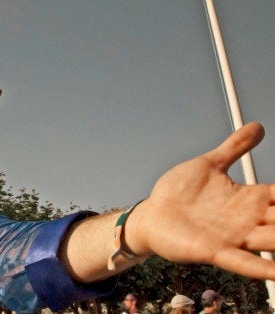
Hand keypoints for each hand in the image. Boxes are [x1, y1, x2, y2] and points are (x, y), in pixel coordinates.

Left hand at [127, 122, 274, 278]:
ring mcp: (232, 237)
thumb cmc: (178, 192)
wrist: (151, 215)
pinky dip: (262, 269)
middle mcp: (248, 221)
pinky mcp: (213, 250)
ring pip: (272, 243)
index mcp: (250, 199)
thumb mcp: (209, 165)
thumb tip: (258, 126)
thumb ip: (234, 148)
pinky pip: (242, 262)